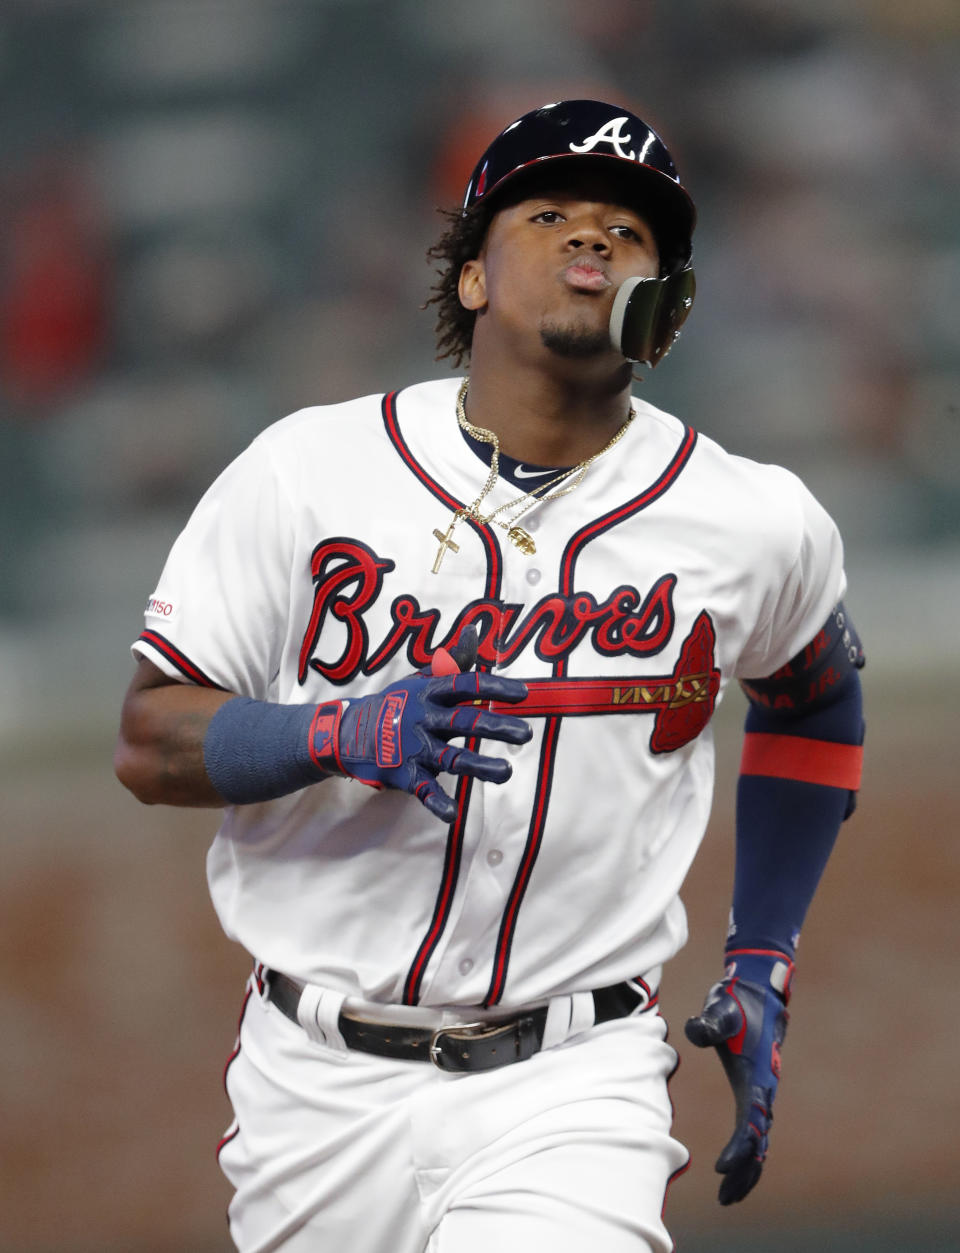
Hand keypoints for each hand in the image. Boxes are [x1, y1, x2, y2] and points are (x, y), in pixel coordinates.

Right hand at [310, 626, 530, 821]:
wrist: (347, 733)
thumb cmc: (393, 705)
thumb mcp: (419, 679)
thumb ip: (451, 662)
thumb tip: (474, 633)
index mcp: (430, 693)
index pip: (467, 685)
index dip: (495, 688)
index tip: (523, 693)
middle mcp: (424, 718)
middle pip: (465, 721)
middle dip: (496, 726)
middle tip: (525, 734)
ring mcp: (415, 748)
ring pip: (452, 757)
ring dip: (480, 766)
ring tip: (506, 772)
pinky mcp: (405, 773)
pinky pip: (424, 790)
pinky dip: (437, 803)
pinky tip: (453, 814)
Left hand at [684, 948, 793, 1204]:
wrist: (757, 994)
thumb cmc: (735, 1002)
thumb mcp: (721, 1008)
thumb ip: (709, 1022)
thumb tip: (695, 1030)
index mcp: (757, 1076)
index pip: (750, 1120)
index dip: (738, 1145)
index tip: (720, 1165)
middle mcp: (764, 1089)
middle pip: (759, 1141)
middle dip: (744, 1171)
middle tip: (724, 1197)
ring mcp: (762, 1093)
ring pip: (761, 1142)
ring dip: (748, 1170)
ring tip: (728, 1197)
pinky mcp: (756, 1091)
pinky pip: (756, 1132)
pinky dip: (749, 1155)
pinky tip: (735, 1170)